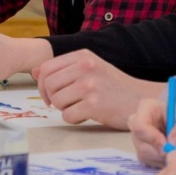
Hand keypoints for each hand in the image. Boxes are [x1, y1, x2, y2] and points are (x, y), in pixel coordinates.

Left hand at [35, 49, 163, 128]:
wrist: (140, 99)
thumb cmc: (114, 85)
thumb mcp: (90, 68)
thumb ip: (64, 69)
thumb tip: (34, 71)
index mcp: (83, 55)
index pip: (47, 68)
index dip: (42, 84)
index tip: (50, 94)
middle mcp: (86, 67)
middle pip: (49, 85)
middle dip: (52, 98)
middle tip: (65, 103)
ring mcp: (90, 86)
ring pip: (57, 101)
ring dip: (65, 108)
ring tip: (81, 106)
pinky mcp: (94, 105)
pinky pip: (68, 116)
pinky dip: (74, 119)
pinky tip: (87, 114)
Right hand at [129, 98, 175, 167]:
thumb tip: (173, 143)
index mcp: (147, 108)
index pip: (140, 126)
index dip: (152, 138)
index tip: (167, 146)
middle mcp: (138, 122)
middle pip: (141, 143)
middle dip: (159, 151)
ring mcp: (139, 138)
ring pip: (145, 155)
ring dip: (163, 157)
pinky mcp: (142, 152)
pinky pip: (149, 162)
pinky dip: (162, 162)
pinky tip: (173, 154)